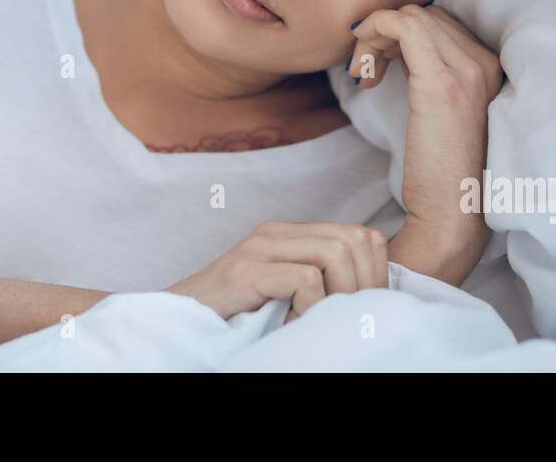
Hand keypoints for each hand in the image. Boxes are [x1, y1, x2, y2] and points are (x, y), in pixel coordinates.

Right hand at [165, 220, 388, 323]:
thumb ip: (319, 279)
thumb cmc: (236, 315)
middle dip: (365, 285)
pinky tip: (292, 323)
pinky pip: (304, 279)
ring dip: (339, 296)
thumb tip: (374, 293)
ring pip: (335, 254)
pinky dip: (310, 308)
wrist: (180, 320)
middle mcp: (277, 232)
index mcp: (291, 234)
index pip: (362, 235)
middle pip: (355, 239)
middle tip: (347, 319)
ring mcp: (260, 247)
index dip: (375, 273)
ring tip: (318, 321)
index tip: (363, 309)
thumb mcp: (286, 292)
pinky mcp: (246, 270)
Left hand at [345, 5, 502, 280]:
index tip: (380, 68)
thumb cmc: (442, 174)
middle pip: (424, 15)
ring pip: (410, 16)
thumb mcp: (445, 115)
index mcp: (493, 68)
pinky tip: (363, 70)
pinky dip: (373, 31)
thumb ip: (435, 77)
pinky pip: (402, 25)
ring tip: (364, 77)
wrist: (453, 216)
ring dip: (375, 38)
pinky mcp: (440, 83)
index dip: (402, 36)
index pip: (441, 23)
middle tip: (367, 74)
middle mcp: (486, 62)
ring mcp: (467, 70)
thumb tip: (397, 47)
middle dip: (386, 35)